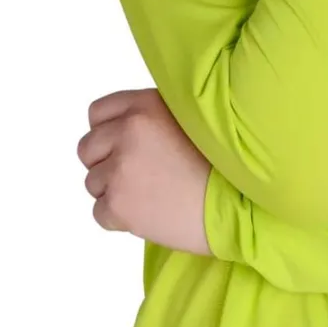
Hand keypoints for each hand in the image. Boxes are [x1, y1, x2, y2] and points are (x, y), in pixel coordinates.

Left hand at [77, 88, 211, 254]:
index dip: (109, 134)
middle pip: (87, 149)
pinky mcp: (118, 203)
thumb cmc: (225, 168)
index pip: (97, 114)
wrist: (239, 207)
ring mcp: (120, 168)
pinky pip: (100, 214)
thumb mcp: (192, 121)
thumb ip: (153, 118)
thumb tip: (127, 130)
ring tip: (151, 198)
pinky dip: (120, 219)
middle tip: (138, 178)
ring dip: (115, 193)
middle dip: (106, 164)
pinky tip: (150, 215)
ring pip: (92, 183)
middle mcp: (127, 132)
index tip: (125, 149)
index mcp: (144, 107)